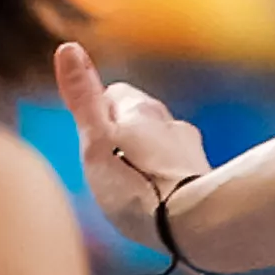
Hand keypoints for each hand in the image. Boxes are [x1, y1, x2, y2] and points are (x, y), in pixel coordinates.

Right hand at [64, 38, 212, 267]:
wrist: (196, 226)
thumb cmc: (137, 187)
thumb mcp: (95, 142)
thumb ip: (82, 98)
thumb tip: (68, 48)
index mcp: (142, 109)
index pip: (114, 94)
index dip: (98, 116)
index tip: (90, 141)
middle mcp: (171, 122)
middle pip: (140, 120)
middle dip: (124, 138)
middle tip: (108, 169)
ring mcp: (192, 151)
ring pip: (161, 146)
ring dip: (147, 160)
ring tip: (135, 190)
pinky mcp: (207, 179)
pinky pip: (179, 173)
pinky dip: (168, 181)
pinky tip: (160, 204)